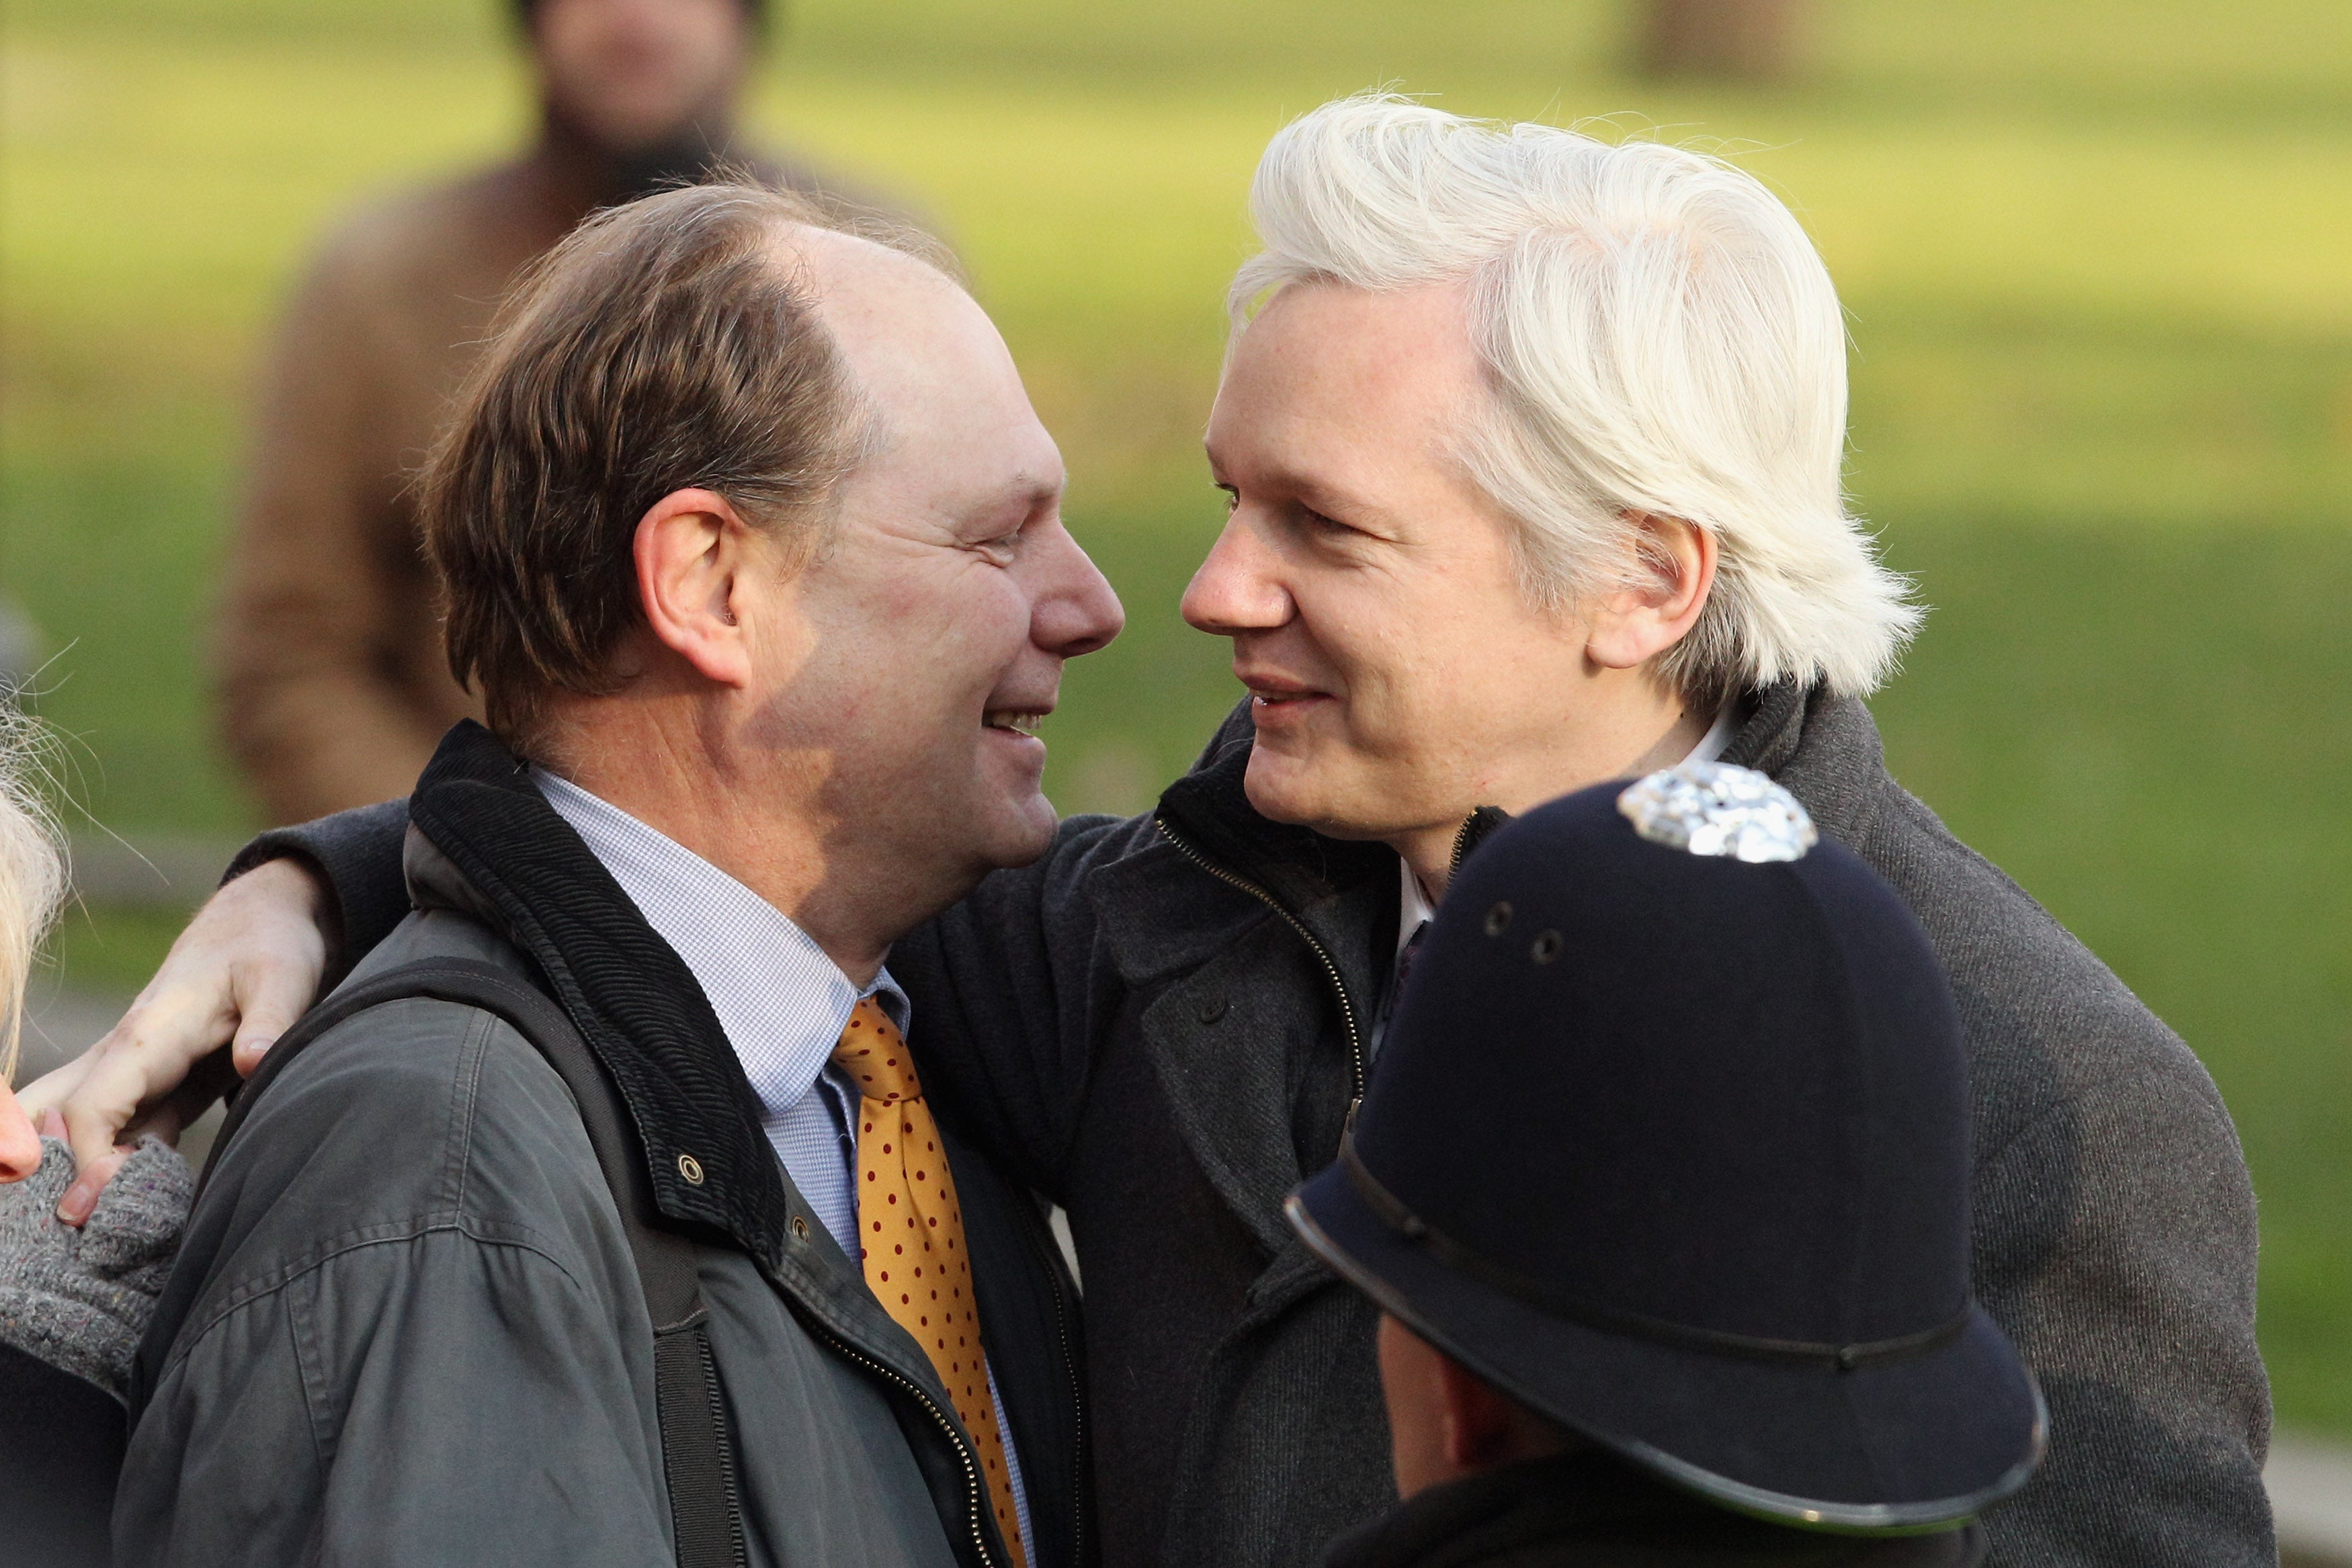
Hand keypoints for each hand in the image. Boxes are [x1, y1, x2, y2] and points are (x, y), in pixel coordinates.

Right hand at [14, 858, 330, 1221]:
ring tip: (75, 1239)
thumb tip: (253, 1060)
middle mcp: (123, 1057)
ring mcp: (131, 1074)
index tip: (104, 1208)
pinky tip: (121, 1217)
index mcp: (146, 1036)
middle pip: (50, 1118)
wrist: (262, 922)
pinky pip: (113, 1135)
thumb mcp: (282, 975)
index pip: (90, 1109)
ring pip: (69, 1126)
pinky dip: (106, 1172)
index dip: (89, 1163)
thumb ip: (270, 1019)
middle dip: (40, 1172)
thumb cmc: (268, 946)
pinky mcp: (153, 1089)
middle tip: (57, 1233)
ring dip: (65, 1175)